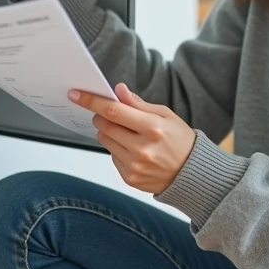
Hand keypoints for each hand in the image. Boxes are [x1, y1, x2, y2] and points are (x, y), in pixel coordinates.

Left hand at [69, 83, 195, 193]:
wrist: (192, 175)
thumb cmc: (181, 141)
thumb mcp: (166, 115)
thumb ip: (139, 104)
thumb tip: (119, 91)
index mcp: (153, 128)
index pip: (114, 111)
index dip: (92, 101)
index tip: (77, 94)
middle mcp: (142, 149)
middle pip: (105, 126)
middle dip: (100, 116)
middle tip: (107, 113)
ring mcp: (135, 165)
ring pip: (105, 141)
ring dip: (108, 132)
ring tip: (127, 133)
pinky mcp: (130, 177)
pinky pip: (112, 156)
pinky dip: (117, 149)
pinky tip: (134, 149)